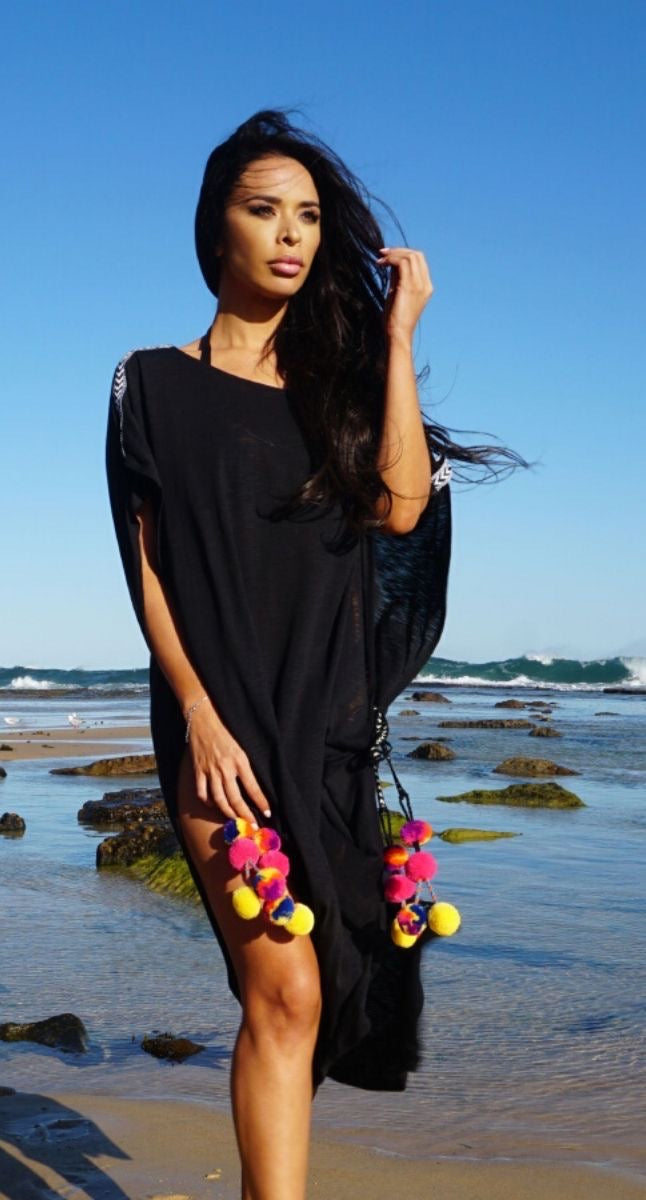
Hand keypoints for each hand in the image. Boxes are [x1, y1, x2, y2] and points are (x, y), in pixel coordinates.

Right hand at [186, 698, 270, 826]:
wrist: (202, 716)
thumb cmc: (227, 728)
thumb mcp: (242, 744)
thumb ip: (247, 763)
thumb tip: (256, 784)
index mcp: (240, 759)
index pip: (253, 788)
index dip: (261, 803)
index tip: (268, 814)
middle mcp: (225, 767)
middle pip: (235, 799)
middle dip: (245, 815)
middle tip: (253, 826)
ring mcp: (210, 770)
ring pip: (219, 799)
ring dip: (228, 813)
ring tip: (236, 820)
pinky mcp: (198, 770)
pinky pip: (202, 793)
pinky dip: (208, 802)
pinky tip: (214, 805)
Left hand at [376, 247, 433, 341]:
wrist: (398, 335)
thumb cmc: (395, 320)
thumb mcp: (397, 294)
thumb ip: (397, 278)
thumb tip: (391, 263)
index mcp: (425, 287)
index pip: (419, 261)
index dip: (403, 254)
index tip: (388, 256)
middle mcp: (425, 285)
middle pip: (417, 255)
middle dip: (399, 250)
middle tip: (383, 253)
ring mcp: (419, 285)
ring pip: (410, 256)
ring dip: (394, 253)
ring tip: (380, 259)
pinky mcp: (409, 286)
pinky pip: (402, 263)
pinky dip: (391, 259)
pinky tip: (381, 263)